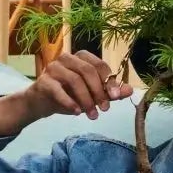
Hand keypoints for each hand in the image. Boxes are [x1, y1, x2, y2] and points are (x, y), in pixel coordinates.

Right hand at [0, 50, 129, 136]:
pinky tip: (77, 112)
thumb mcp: (92, 94)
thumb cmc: (69, 95)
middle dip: (98, 91)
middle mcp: (67, 58)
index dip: (109, 81)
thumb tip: (130, 90)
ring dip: (86, 100)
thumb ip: (109, 91)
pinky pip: (58, 90)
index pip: (99, 65)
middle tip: (104, 109)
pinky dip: (70, 102)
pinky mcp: (43, 81)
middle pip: (87, 70)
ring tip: (92, 115)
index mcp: (81, 57)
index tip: (115, 97)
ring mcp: (53, 68)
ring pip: (74, 80)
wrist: (41, 103)